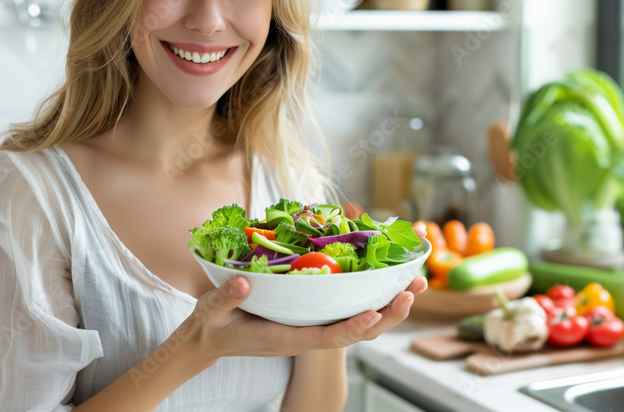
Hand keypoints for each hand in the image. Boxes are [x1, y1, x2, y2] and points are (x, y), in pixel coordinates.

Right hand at [181, 274, 428, 363]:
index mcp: (286, 338)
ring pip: (358, 323)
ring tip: (413, 284)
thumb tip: (244, 284)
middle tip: (413, 290)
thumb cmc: (213, 325)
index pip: (328, 337)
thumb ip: (227, 298)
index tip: (376, 312)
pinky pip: (348, 313)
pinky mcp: (313, 319)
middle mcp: (306, 335)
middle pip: (356, 332)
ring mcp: (312, 327)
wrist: (210, 340)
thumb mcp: (213, 310)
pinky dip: (371, 299)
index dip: (354, 326)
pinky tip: (386, 283)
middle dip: (387, 314)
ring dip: (388, 306)